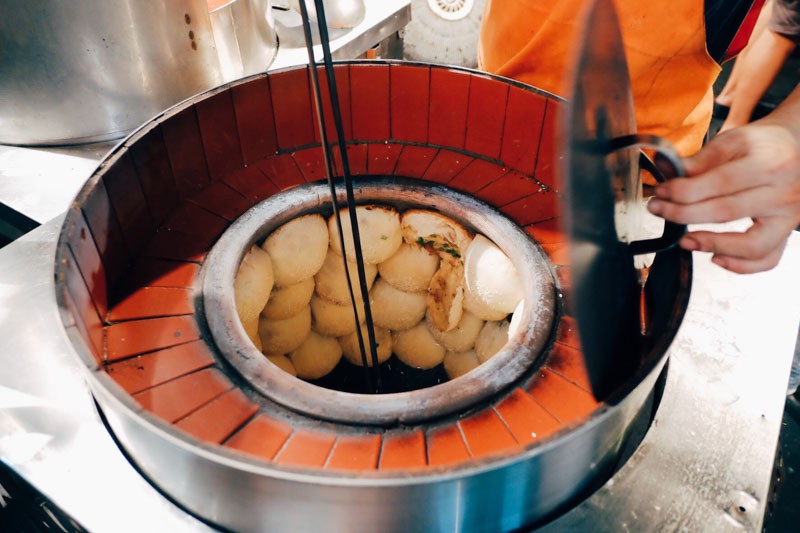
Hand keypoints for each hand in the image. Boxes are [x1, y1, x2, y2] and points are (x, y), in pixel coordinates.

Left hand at [647, 121, 799, 273]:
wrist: (796, 148)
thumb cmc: (761, 146)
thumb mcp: (732, 141)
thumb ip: (699, 160)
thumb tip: (663, 167)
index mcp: (769, 163)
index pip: (720, 183)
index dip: (684, 190)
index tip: (660, 192)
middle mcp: (784, 193)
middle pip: (728, 212)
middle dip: (684, 214)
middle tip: (658, 210)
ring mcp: (789, 217)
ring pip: (753, 245)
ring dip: (713, 245)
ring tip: (684, 241)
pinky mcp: (786, 233)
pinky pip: (767, 259)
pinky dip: (741, 266)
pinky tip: (715, 258)